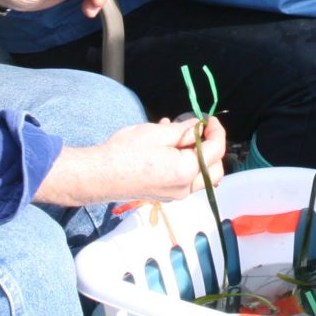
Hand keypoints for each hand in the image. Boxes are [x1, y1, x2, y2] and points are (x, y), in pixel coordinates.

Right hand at [34, 116, 227, 206]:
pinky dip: (185, 163)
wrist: (99, 175)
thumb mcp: (157, 133)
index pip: (215, 150)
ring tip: (178, 135)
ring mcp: (175, 195)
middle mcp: (184, 188)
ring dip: (197, 155)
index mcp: (185, 172)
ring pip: (200, 176)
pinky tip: (169, 146)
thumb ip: (184, 130)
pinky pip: (184, 179)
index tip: (210, 119)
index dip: (216, 131)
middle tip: (200, 130)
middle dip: (212, 148)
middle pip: (214, 169)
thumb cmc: (125, 152)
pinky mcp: (165, 195)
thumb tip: (199, 126)